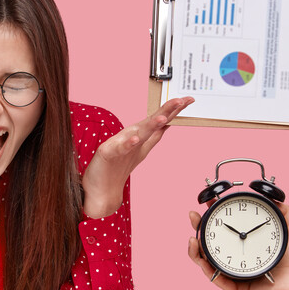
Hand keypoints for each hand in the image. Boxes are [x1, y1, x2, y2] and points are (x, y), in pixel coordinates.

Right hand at [81, 96, 192, 217]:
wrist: (101, 189)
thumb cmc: (117, 167)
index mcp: (140, 138)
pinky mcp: (108, 155)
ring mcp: (120, 146)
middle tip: (180, 101)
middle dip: (166, 111)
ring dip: (150, 125)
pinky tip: (135, 139)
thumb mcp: (139, 150)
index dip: (173, 111)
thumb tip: (166, 125)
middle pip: (152, 123)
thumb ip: (152, 137)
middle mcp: (132, 138)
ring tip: (163, 117)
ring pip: (138, 133)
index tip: (187, 100)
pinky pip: (120, 149)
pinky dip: (128, 143)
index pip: (160, 122)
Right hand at [188, 203, 288, 289]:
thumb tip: (272, 196)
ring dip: (194, 249)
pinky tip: (201, 256)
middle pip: (210, 242)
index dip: (214, 215)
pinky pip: (215, 278)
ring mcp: (234, 272)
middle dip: (198, 228)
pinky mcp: (234, 287)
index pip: (225, 228)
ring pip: (206, 261)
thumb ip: (282, 209)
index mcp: (247, 243)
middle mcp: (237, 257)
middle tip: (193, 216)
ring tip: (192, 238)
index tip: (208, 202)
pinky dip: (205, 267)